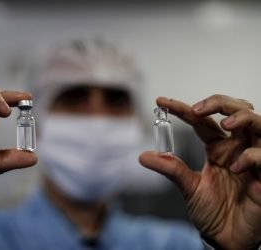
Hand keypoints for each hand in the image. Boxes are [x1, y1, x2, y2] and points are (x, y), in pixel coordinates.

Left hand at [139, 95, 260, 249]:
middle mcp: (236, 148)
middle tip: (197, 109)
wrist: (226, 238)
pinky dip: (251, 156)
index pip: (202, 121)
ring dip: (241, 118)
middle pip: (235, 110)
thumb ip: (171, 169)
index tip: (161, 102)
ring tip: (224, 125)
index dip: (183, 109)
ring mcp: (252, 159)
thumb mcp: (189, 187)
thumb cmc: (212, 211)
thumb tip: (143, 156)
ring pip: (257, 123)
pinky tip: (234, 168)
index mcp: (218, 148)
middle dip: (219, 102)